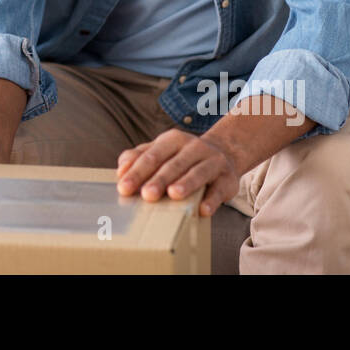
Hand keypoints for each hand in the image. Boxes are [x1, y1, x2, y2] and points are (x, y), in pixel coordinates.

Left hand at [115, 128, 240, 216]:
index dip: (137, 171)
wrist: (224, 152)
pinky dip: (212, 200)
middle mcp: (194, 148)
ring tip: (174, 195)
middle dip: (159, 179)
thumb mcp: (161, 150)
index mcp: (172, 140)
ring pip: (198, 172)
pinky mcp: (228, 179)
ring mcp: (213, 162)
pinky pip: (219, 190)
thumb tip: (121, 169)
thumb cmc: (182, 156)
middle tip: (146, 194)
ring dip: (186, 184)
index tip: (124, 187)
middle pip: (174, 164)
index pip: (152, 155)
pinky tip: (202, 210)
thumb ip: (139, 157)